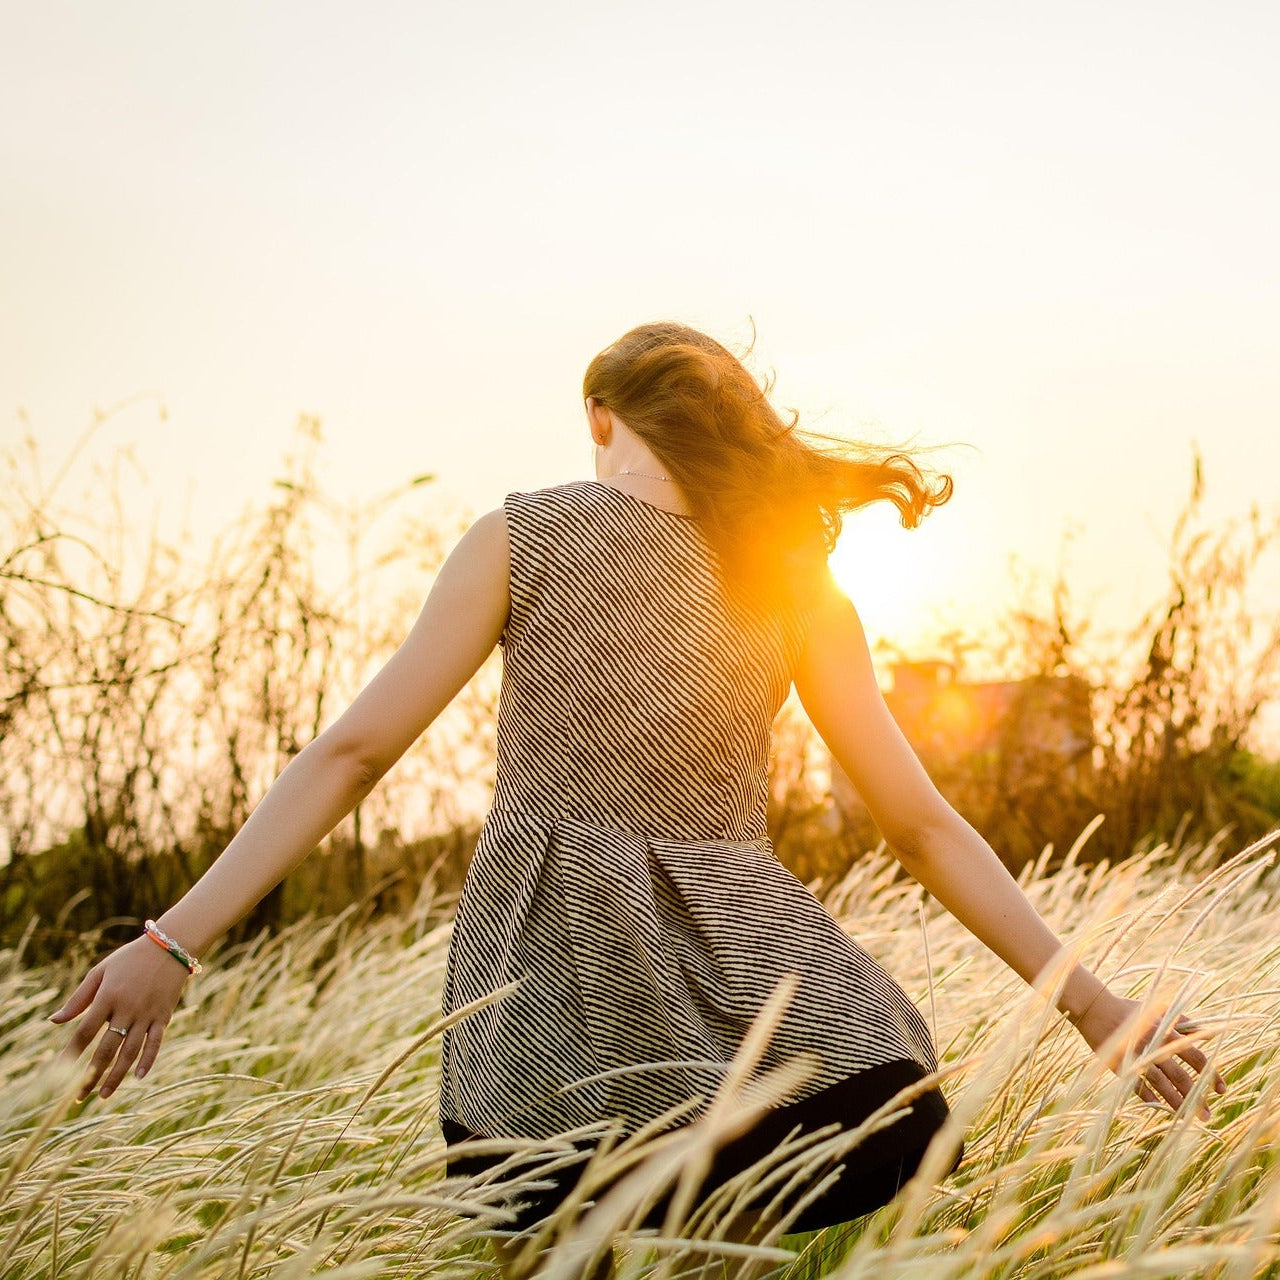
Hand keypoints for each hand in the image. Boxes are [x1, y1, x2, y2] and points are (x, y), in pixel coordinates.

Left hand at [47, 934, 190, 1101]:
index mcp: (108, 996)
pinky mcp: (163, 1015)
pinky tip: (138, 1076)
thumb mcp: (101, 971)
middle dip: (91, 1074)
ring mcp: (147, 1013)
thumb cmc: (130, 958)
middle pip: (107, 1048)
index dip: (72, 1052)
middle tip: (80, 1095)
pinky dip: (147, 1060)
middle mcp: (127, 1008)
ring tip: (104, 1094)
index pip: (85, 1031)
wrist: (171, 946)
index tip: (61, 1070)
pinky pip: (155, 1042)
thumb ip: (79, 998)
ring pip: (130, 1051)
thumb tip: (55, 1021)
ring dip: (116, 1075)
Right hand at [1071, 987, 1226, 1121]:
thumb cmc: (1129, 1010)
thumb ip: (1184, 1022)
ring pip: (1162, 1085)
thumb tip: (1210, 1035)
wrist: (1094, 1008)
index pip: (1196, 1057)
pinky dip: (1149, 1097)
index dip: (1211, 1075)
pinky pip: (1137, 1086)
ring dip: (1177, 1103)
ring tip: (1188, 1118)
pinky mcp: (1120, 1064)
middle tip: (1207, 1115)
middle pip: (1181, 1076)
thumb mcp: (1158, 1010)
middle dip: (1196, 1097)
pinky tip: (1158, 1108)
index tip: (1222, 1091)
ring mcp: (1137, 1056)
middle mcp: (1154, 1045)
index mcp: (1166, 1032)